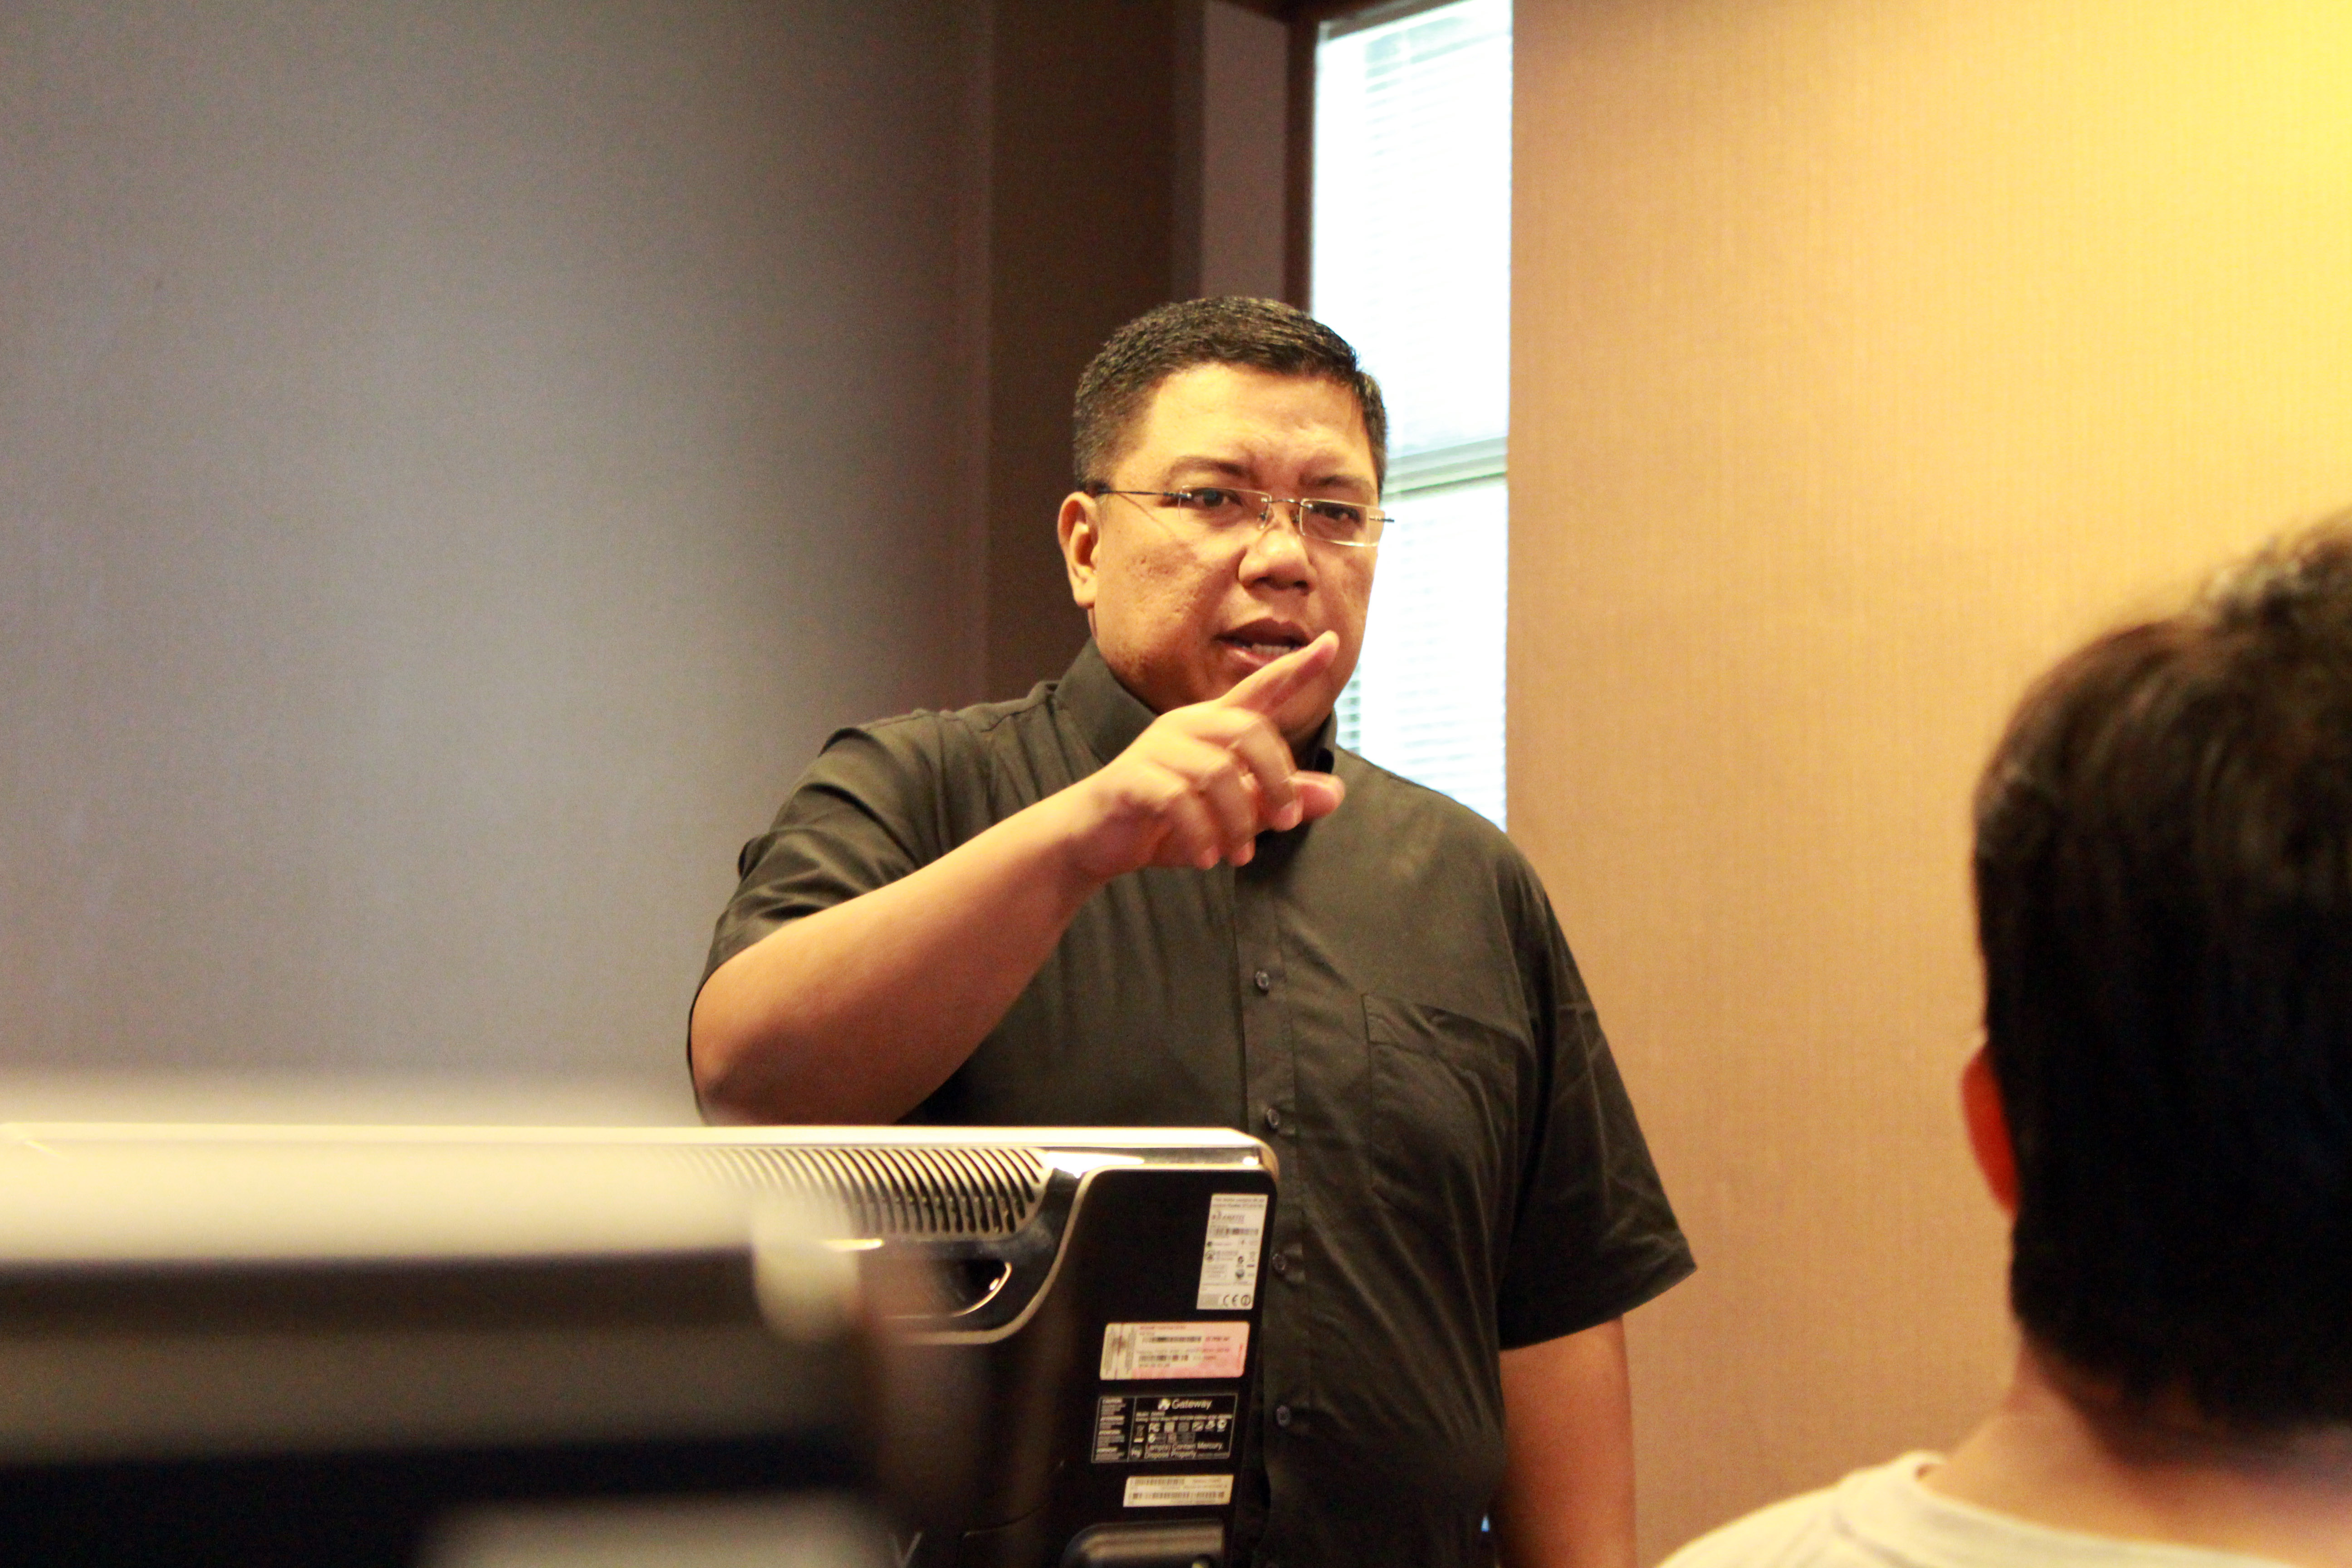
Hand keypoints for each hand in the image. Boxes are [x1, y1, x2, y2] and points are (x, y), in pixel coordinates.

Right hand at [1055, 634, 1348, 883]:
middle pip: (1250, 732)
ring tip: (1240, 856)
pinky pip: (1179, 801)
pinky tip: (1206, 860)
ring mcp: (1156, 749)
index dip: (1296, 668)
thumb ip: (1278, 804)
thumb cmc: (1166, 822)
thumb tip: (1334, 794)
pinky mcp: (1132, 778)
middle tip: (1287, 824)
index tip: (1333, 643)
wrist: (1095, 839)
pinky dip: (1200, 835)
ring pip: (1217, 773)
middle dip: (1277, 780)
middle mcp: (1186, 726)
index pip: (1261, 689)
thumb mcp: (1232, 818)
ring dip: (1238, 822)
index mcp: (1213, 727)